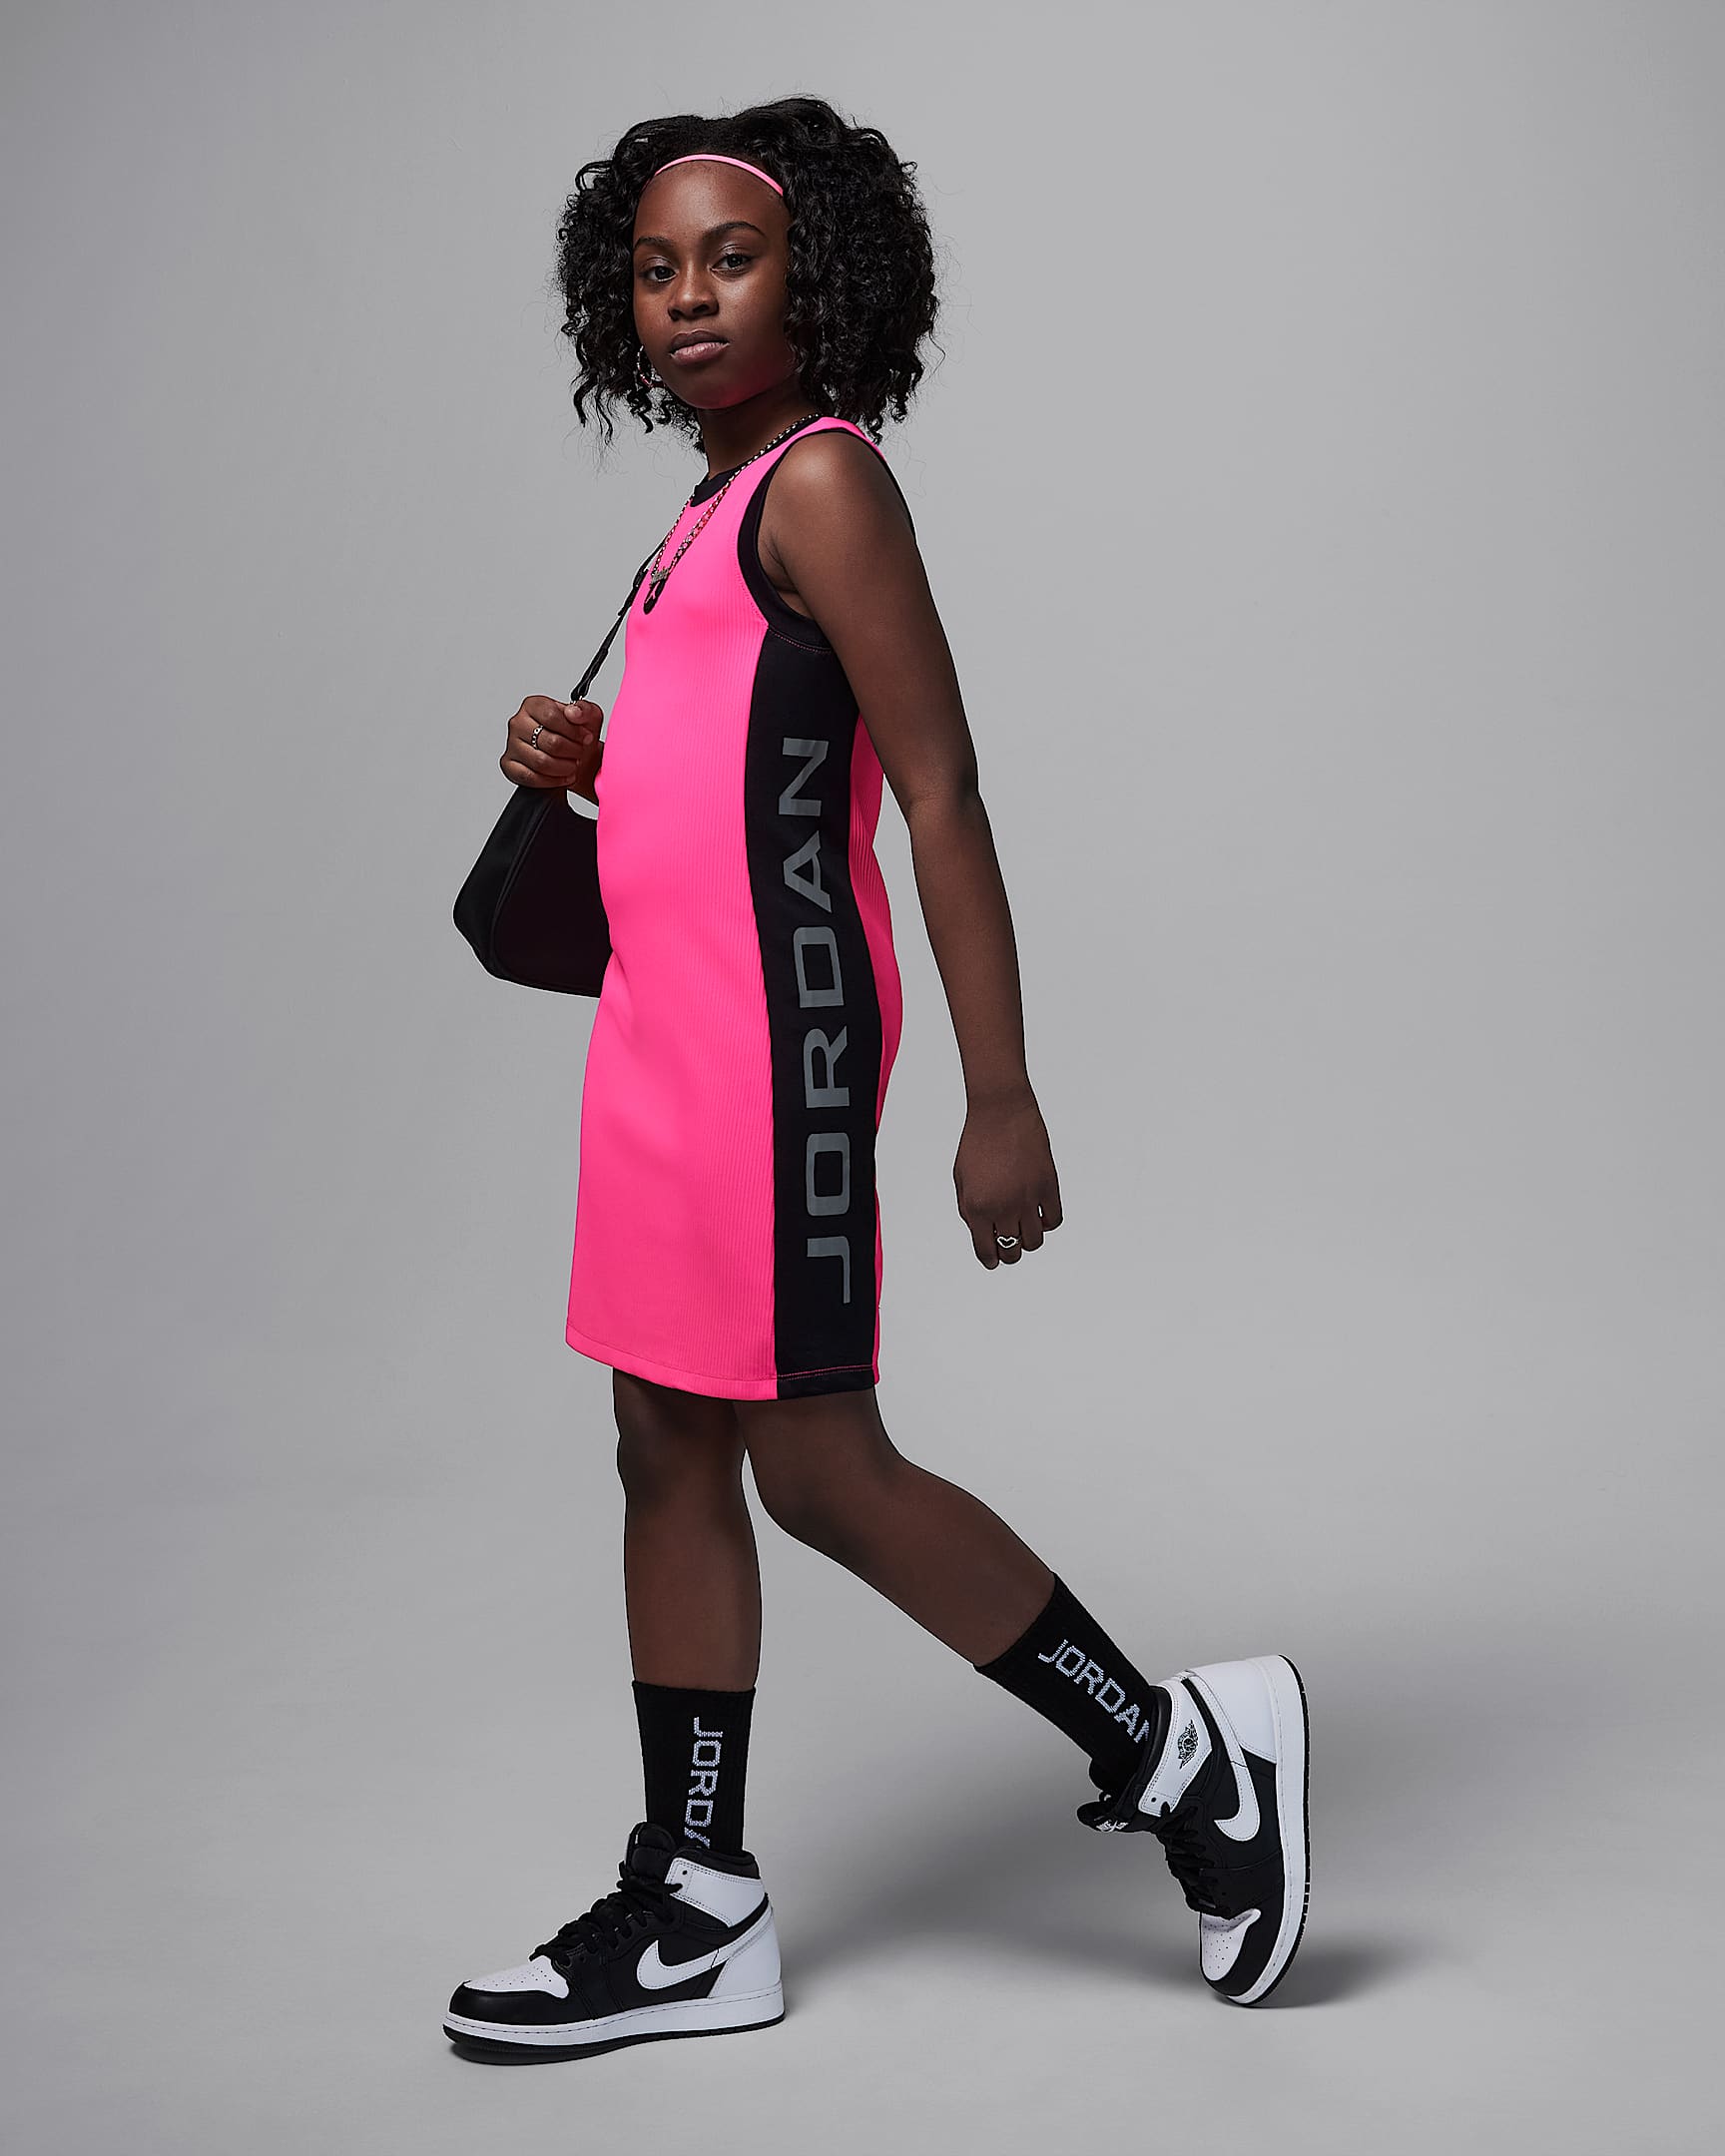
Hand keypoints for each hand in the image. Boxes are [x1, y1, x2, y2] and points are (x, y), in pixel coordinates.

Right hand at [501, 695, 603, 801]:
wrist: (574, 755)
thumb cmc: (576, 735)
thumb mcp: (589, 716)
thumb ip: (584, 709)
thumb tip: (573, 713)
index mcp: (533, 706)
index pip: (550, 716)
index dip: (573, 731)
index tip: (586, 737)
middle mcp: (518, 723)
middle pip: (548, 741)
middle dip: (571, 751)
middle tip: (580, 753)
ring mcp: (512, 745)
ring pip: (540, 762)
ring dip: (563, 767)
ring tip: (573, 765)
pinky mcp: (509, 765)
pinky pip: (530, 777)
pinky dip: (552, 781)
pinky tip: (563, 777)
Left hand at [953, 1089, 1062, 1267]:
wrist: (1000, 1111)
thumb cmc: (977, 1142)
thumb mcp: (961, 1179)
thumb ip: (969, 1210)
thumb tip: (984, 1233)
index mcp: (976, 1207)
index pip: (986, 1251)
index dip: (991, 1260)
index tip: (994, 1260)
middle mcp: (1002, 1207)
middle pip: (1012, 1250)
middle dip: (1009, 1252)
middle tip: (1009, 1245)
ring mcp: (1027, 1198)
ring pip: (1035, 1241)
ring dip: (1029, 1240)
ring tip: (1024, 1229)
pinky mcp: (1048, 1185)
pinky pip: (1054, 1220)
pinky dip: (1048, 1223)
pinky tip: (1040, 1215)